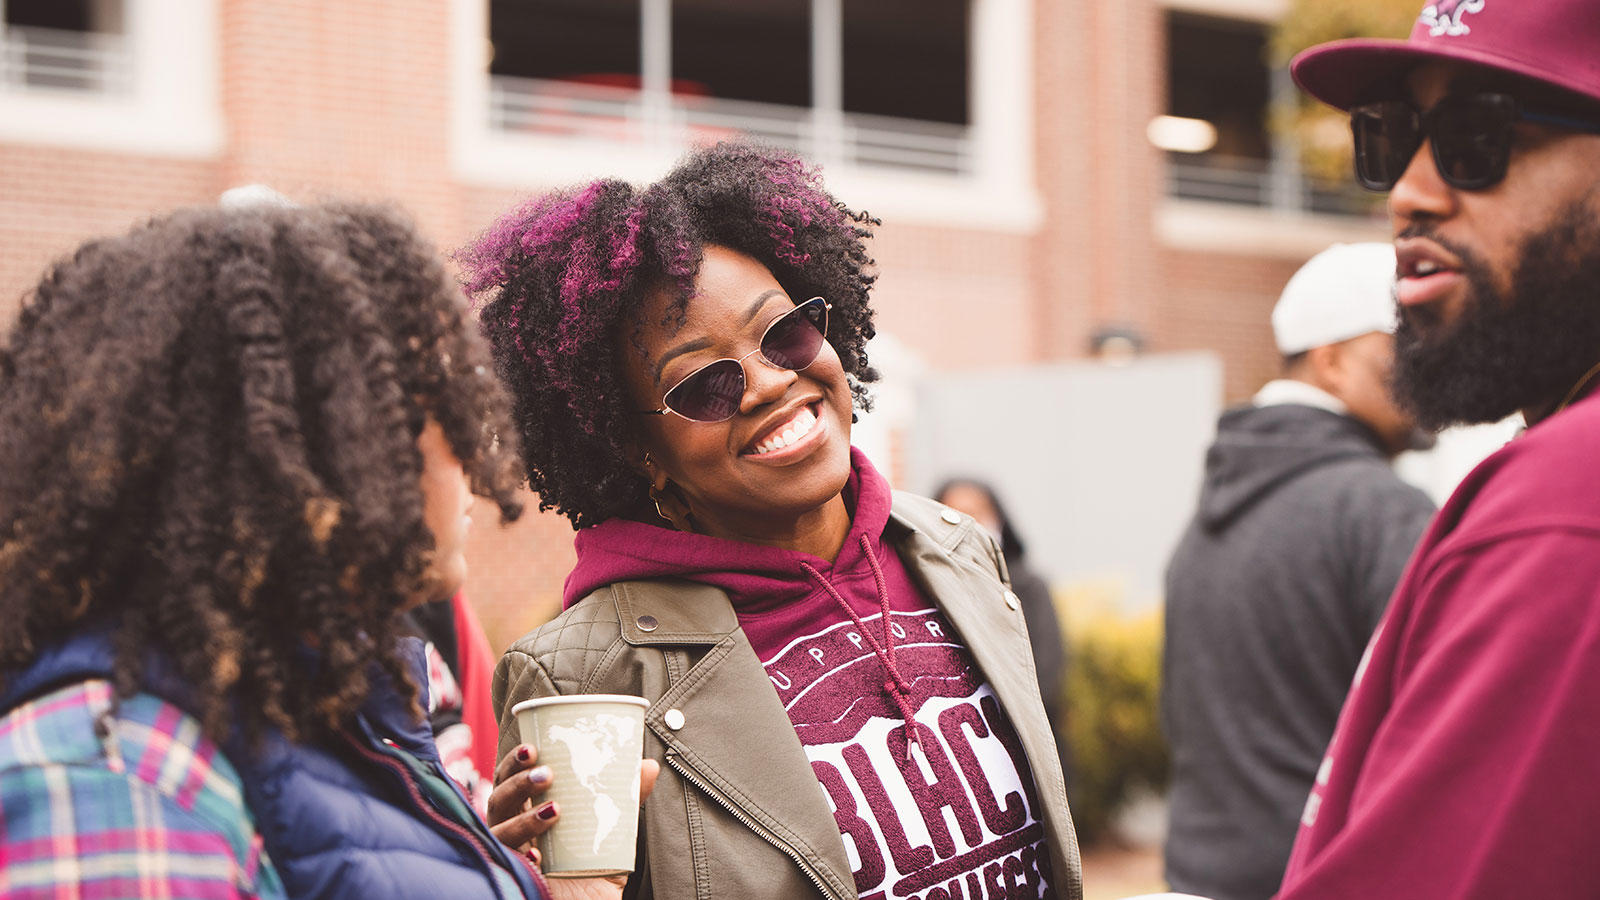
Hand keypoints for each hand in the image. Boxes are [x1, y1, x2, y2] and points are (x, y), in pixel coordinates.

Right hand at [488, 743, 659, 898]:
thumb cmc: (591, 866)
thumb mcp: (610, 832)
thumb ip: (625, 800)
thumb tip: (649, 766)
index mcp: (527, 810)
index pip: (511, 779)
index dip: (515, 762)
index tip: (533, 747)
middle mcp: (510, 828)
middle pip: (499, 798)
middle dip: (518, 781)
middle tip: (546, 774)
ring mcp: (508, 854)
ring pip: (500, 830)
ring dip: (524, 818)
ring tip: (554, 811)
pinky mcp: (513, 876)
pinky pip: (505, 864)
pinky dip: (523, 857)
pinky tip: (538, 856)